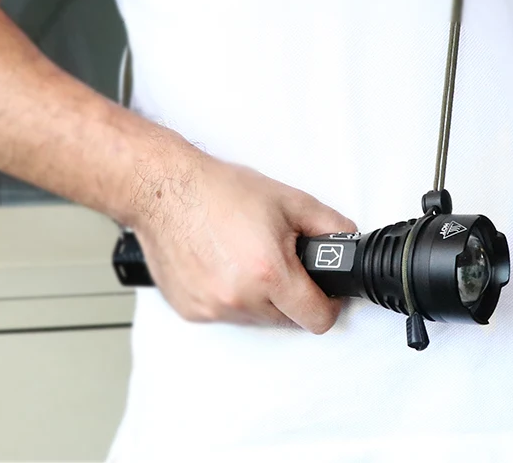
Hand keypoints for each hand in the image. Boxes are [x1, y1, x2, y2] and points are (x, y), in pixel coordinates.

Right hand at [128, 137, 356, 333]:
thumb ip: (331, 226)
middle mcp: (240, 298)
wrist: (163, 190)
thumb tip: (349, 244)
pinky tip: (224, 266)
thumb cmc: (218, 191)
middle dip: (292, 296)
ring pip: (257, 320)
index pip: (318, 319)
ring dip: (262, 298)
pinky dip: (233, 298)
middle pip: (288, 320)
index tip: (324, 293)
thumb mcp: (290, 200)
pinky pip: (227, 315)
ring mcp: (213, 309)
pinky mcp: (192, 311)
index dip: (328, 305)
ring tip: (248, 259)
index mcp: (269, 273)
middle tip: (281, 263)